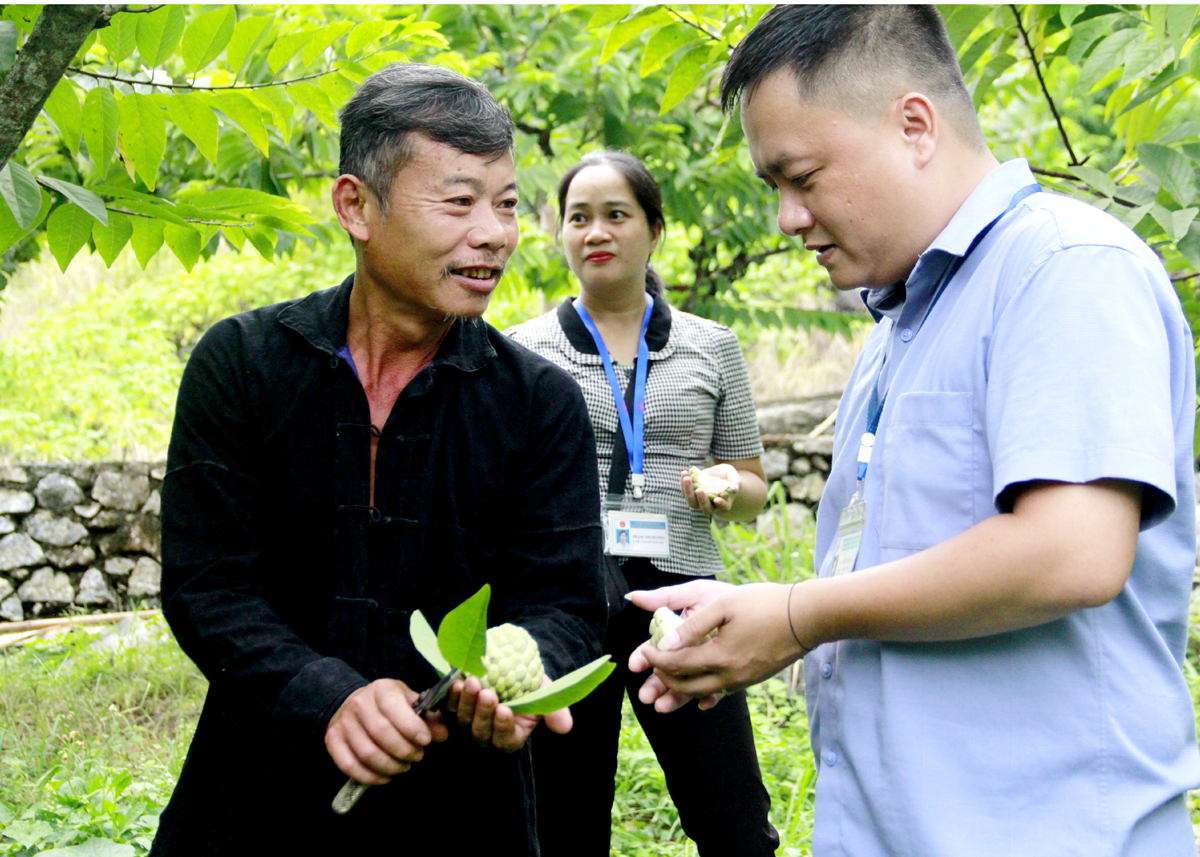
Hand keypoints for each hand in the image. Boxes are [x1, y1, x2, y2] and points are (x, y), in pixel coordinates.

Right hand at [326, 678, 449, 784]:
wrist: (354, 703)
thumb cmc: (390, 705)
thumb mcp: (411, 703)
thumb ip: (429, 718)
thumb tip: (444, 734)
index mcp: (382, 689)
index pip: (394, 709)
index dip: (411, 728)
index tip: (425, 742)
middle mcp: (359, 703)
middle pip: (381, 734)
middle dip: (404, 751)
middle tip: (417, 757)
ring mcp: (343, 722)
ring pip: (366, 753)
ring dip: (390, 766)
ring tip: (404, 767)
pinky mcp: (332, 740)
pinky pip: (349, 765)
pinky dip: (370, 777)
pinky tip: (385, 777)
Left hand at [446, 674, 571, 752]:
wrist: (507, 669)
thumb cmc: (529, 686)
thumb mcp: (544, 695)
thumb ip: (555, 711)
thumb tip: (565, 727)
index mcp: (510, 737)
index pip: (505, 740)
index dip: (503, 727)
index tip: (506, 710)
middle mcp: (486, 736)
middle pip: (480, 732)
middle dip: (483, 712)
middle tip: (487, 693)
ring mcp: (467, 724)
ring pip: (462, 720)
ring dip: (465, 703)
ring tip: (470, 683)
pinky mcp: (452, 709)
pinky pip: (447, 707)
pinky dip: (450, 697)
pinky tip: (454, 682)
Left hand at [627, 581, 808, 712]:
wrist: (807, 617)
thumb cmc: (765, 604)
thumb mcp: (724, 604)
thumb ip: (692, 626)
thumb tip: (666, 643)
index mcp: (720, 656)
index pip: (677, 665)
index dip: (655, 660)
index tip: (643, 654)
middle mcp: (730, 675)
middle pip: (686, 687)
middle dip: (663, 681)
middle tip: (650, 671)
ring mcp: (742, 680)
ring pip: (703, 693)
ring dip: (680, 692)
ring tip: (662, 694)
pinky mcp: (752, 679)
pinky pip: (722, 691)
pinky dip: (705, 694)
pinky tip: (698, 700)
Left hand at [681, 464, 740, 515]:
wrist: (716, 474)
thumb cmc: (727, 475)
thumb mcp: (732, 474)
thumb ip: (735, 481)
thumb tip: (735, 488)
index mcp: (725, 503)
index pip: (723, 507)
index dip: (721, 504)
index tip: (717, 499)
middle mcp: (712, 505)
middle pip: (706, 509)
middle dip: (702, 500)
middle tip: (699, 490)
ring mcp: (700, 501)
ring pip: (692, 502)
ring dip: (688, 491)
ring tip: (687, 478)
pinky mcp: (691, 494)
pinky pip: (685, 492)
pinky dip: (683, 483)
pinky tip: (684, 472)